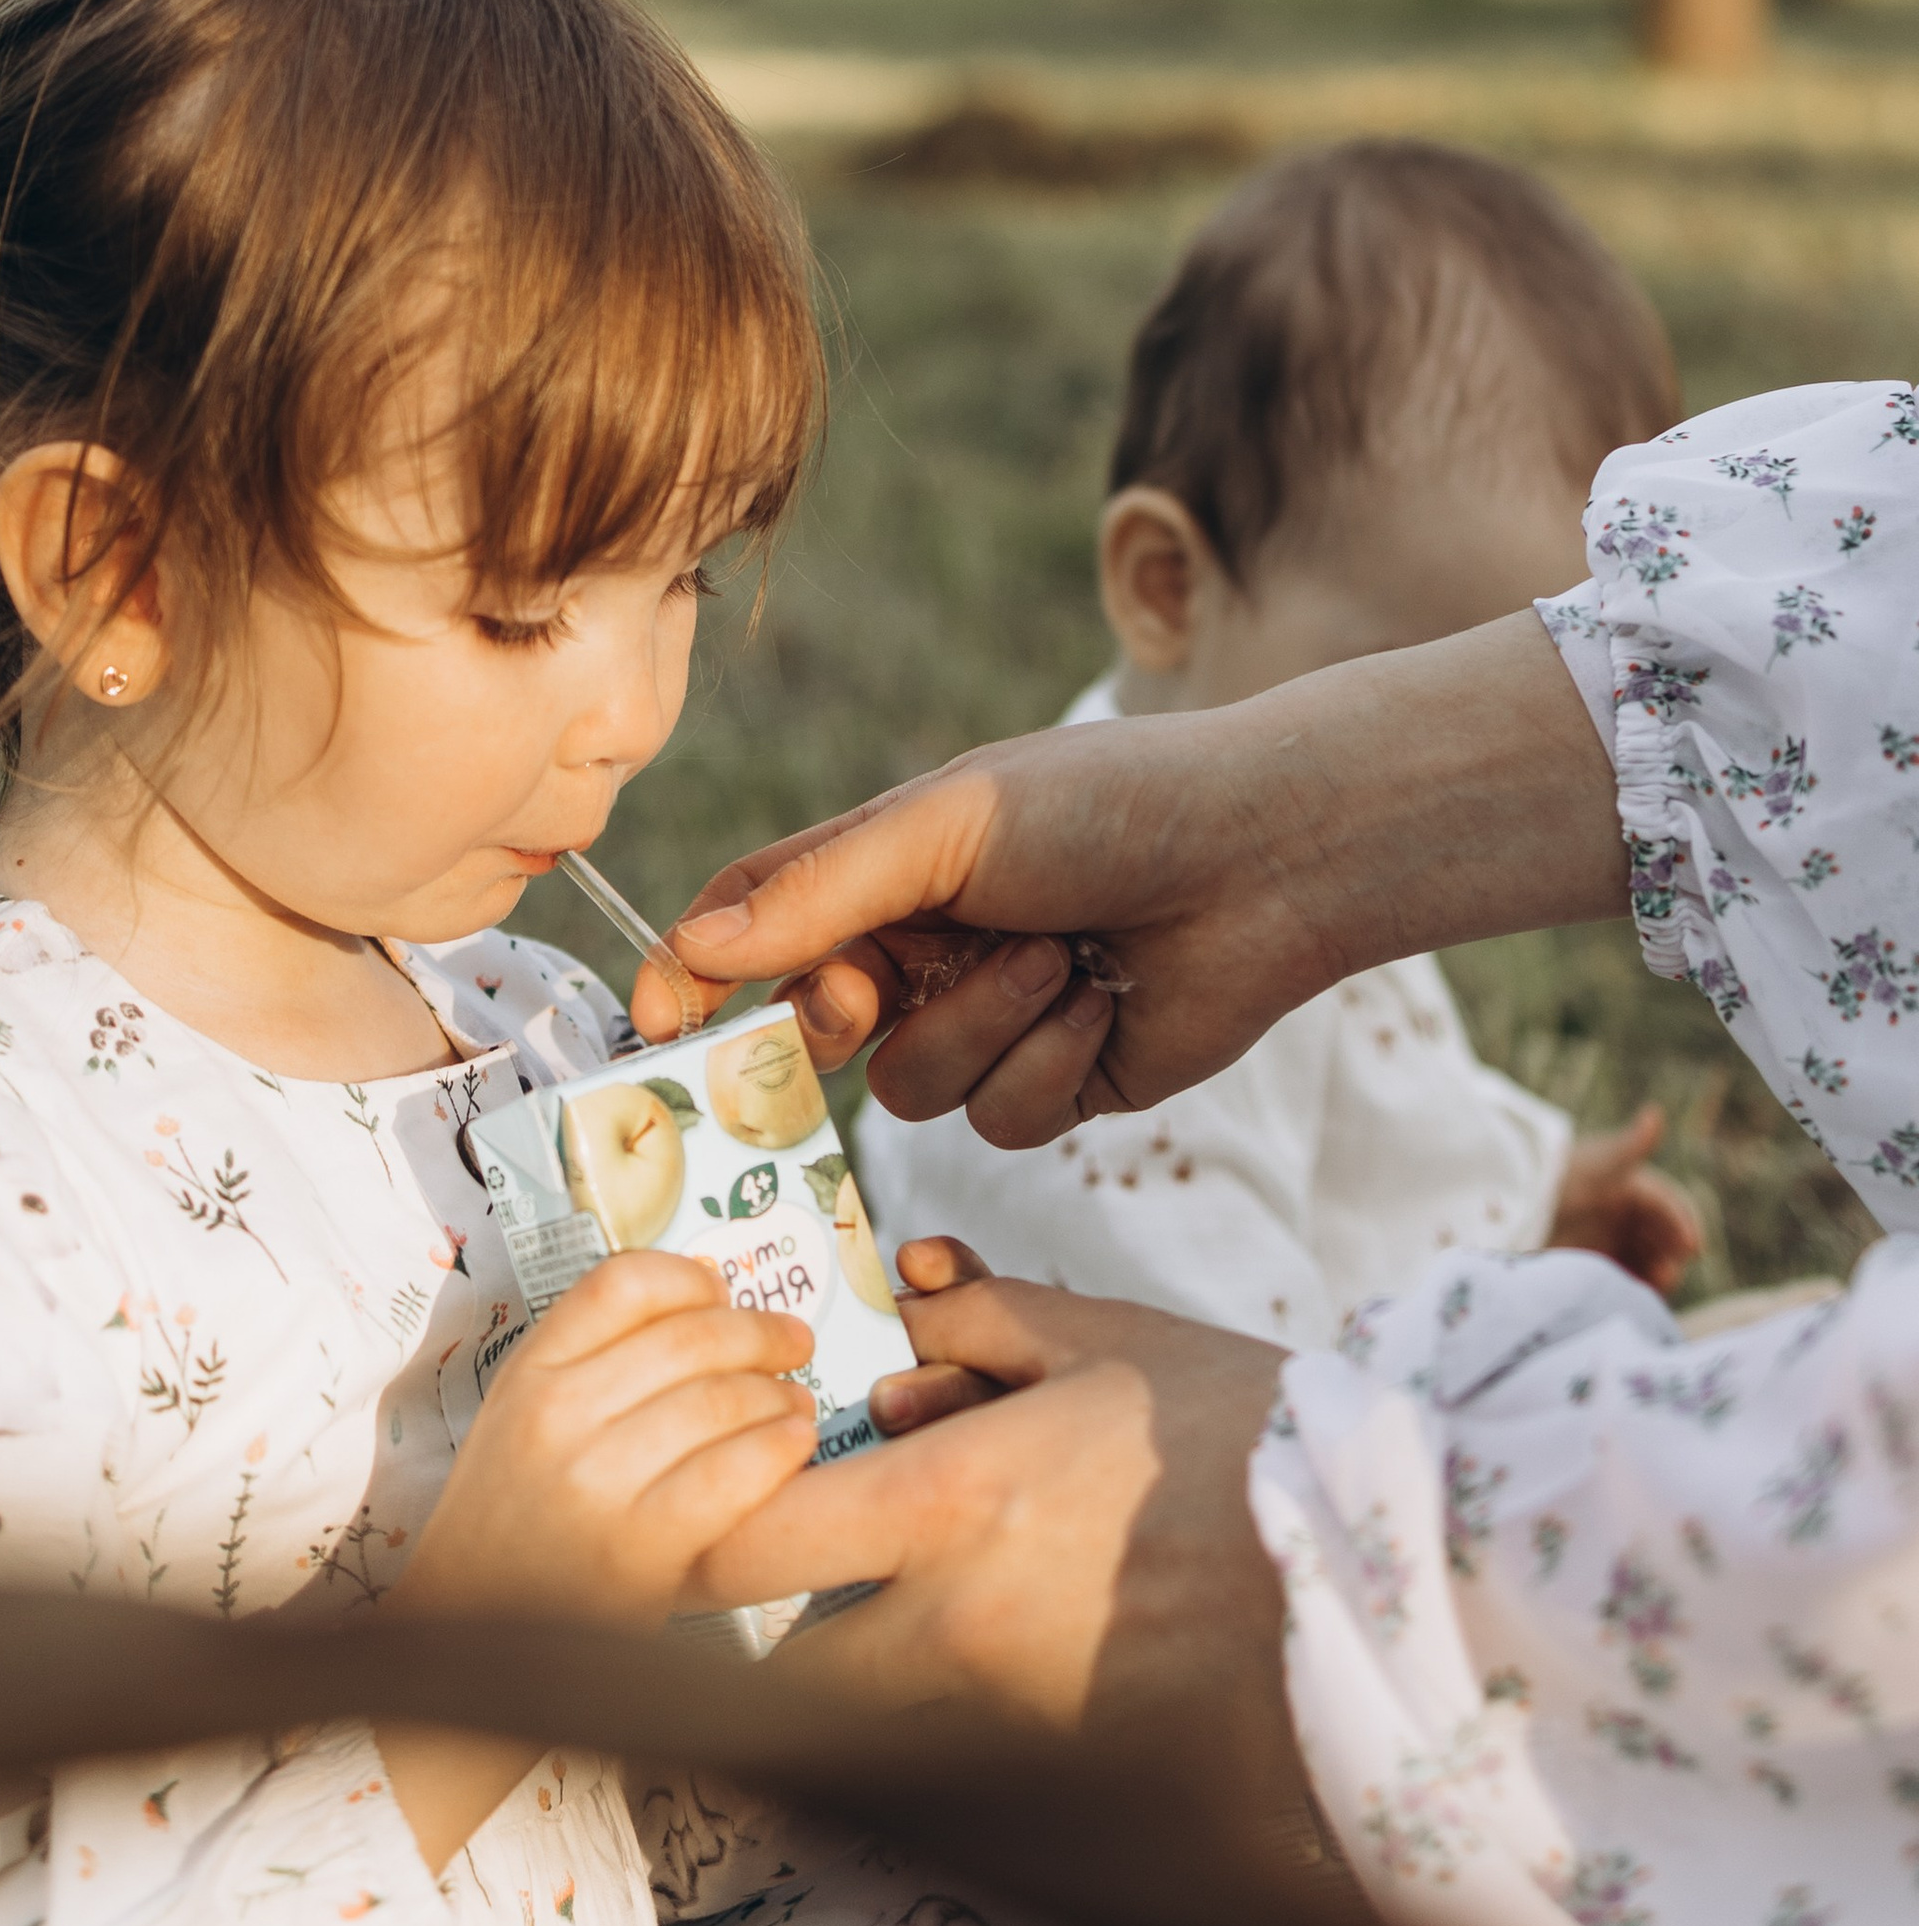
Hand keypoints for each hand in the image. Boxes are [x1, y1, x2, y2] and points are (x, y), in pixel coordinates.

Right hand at [398, 1252, 816, 1636]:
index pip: (622, 1284)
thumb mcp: (518, 1423)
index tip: (723, 1290)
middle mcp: (556, 1416)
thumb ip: (589, 1362)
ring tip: (796, 1404)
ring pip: (721, 1400)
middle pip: (688, 1335)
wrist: (472, 1640)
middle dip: (760, 1332)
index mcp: (526, 1375)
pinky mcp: (638, 1549)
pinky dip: (777, 1451)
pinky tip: (793, 1447)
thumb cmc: (511, 1528)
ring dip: (779, 1394)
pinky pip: (732, 1474)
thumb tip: (704, 1297)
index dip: (689, 1278)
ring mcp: (596, 1481)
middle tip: (793, 1342)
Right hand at [643, 613, 1625, 1145]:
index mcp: (879, 874)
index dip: (695, 976)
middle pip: (816, 1032)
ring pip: (910, 1091)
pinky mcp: (1057, 1086)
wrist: (1265, 855)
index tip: (659, 1024)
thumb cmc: (1105, 805)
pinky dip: (1047, 1063)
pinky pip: (1000, 1120)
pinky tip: (1102, 1002)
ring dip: (982, 1027)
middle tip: (868, 991)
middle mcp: (922, 954)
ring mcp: (988, 1027)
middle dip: (847, 1017)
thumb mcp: (945, 828)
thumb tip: (692, 944)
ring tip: (1059, 955)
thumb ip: (816, 893)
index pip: (751, 928)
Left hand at [690, 1242, 1296, 1808]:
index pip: (745, 1549)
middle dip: (776, 1643)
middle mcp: (955, 1625)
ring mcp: (1010, 1712)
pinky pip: (969, 1758)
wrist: (1384, 1559)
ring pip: (874, 1725)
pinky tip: (1020, 1658)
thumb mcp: (1107, 1342)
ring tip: (930, 1612)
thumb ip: (986, 1316)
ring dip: (869, 1682)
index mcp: (946, 1505)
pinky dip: (961, 1722)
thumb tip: (909, 1292)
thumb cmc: (1242, 1433)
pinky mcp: (1071, 1768)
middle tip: (816, 1585)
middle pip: (788, 1678)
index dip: (707, 1535)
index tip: (734, 1509)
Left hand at [1547, 1105, 1703, 1296]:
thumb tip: (1655, 1112)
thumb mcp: (1595, 1162)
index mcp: (1629, 1184)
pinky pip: (1624, 1276)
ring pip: (1646, 1257)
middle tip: (1671, 1270)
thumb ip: (1629, 1145)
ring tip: (1657, 1283)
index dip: (1683, 1223)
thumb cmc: (1557, 1175)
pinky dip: (1635, 1284)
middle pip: (1661, 1234)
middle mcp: (1622, 1211)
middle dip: (1672, 1252)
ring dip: (1657, 1270)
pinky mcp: (1591, 1261)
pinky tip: (1636, 1294)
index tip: (1693, 1247)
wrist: (1509, 1204)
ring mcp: (1607, 1237)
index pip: (1668, 1204)